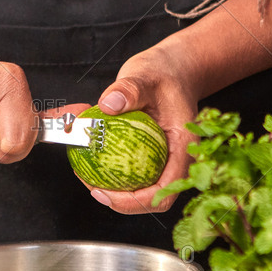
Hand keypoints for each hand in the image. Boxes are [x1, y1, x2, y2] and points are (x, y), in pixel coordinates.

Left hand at [84, 46, 198, 213]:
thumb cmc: (164, 73)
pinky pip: (134, 173)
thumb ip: (129, 90)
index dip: (135, 201)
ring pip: (143, 189)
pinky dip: (113, 174)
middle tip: (92, 188)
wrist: (174, 68)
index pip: (165, 190)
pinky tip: (90, 165)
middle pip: (153, 198)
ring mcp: (165, 160)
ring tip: (87, 178)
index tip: (106, 194)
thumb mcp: (146, 75)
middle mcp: (177, 159)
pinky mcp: (152, 155)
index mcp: (184, 147)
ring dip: (116, 191)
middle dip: (122, 202)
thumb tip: (108, 105)